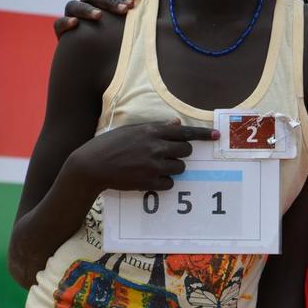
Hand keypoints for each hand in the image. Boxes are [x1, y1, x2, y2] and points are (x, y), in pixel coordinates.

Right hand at [53, 0, 133, 38]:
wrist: (93, 66)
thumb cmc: (112, 45)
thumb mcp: (121, 30)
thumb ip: (123, 14)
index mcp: (99, 4)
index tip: (131, 5)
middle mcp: (84, 8)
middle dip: (107, 0)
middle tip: (122, 10)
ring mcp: (71, 18)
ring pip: (73, 5)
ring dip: (87, 9)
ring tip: (99, 16)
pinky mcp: (62, 33)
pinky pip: (59, 24)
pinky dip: (66, 22)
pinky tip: (75, 23)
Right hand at [64, 120, 217, 193]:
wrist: (91, 165)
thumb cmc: (110, 144)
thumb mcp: (132, 130)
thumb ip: (156, 127)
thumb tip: (176, 123)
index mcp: (152, 131)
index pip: (185, 132)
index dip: (203, 135)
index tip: (216, 136)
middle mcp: (155, 147)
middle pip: (185, 151)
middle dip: (181, 153)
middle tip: (168, 155)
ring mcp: (153, 165)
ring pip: (179, 168)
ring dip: (173, 167)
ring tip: (155, 166)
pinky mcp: (148, 182)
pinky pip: (169, 184)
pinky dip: (164, 182)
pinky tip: (151, 178)